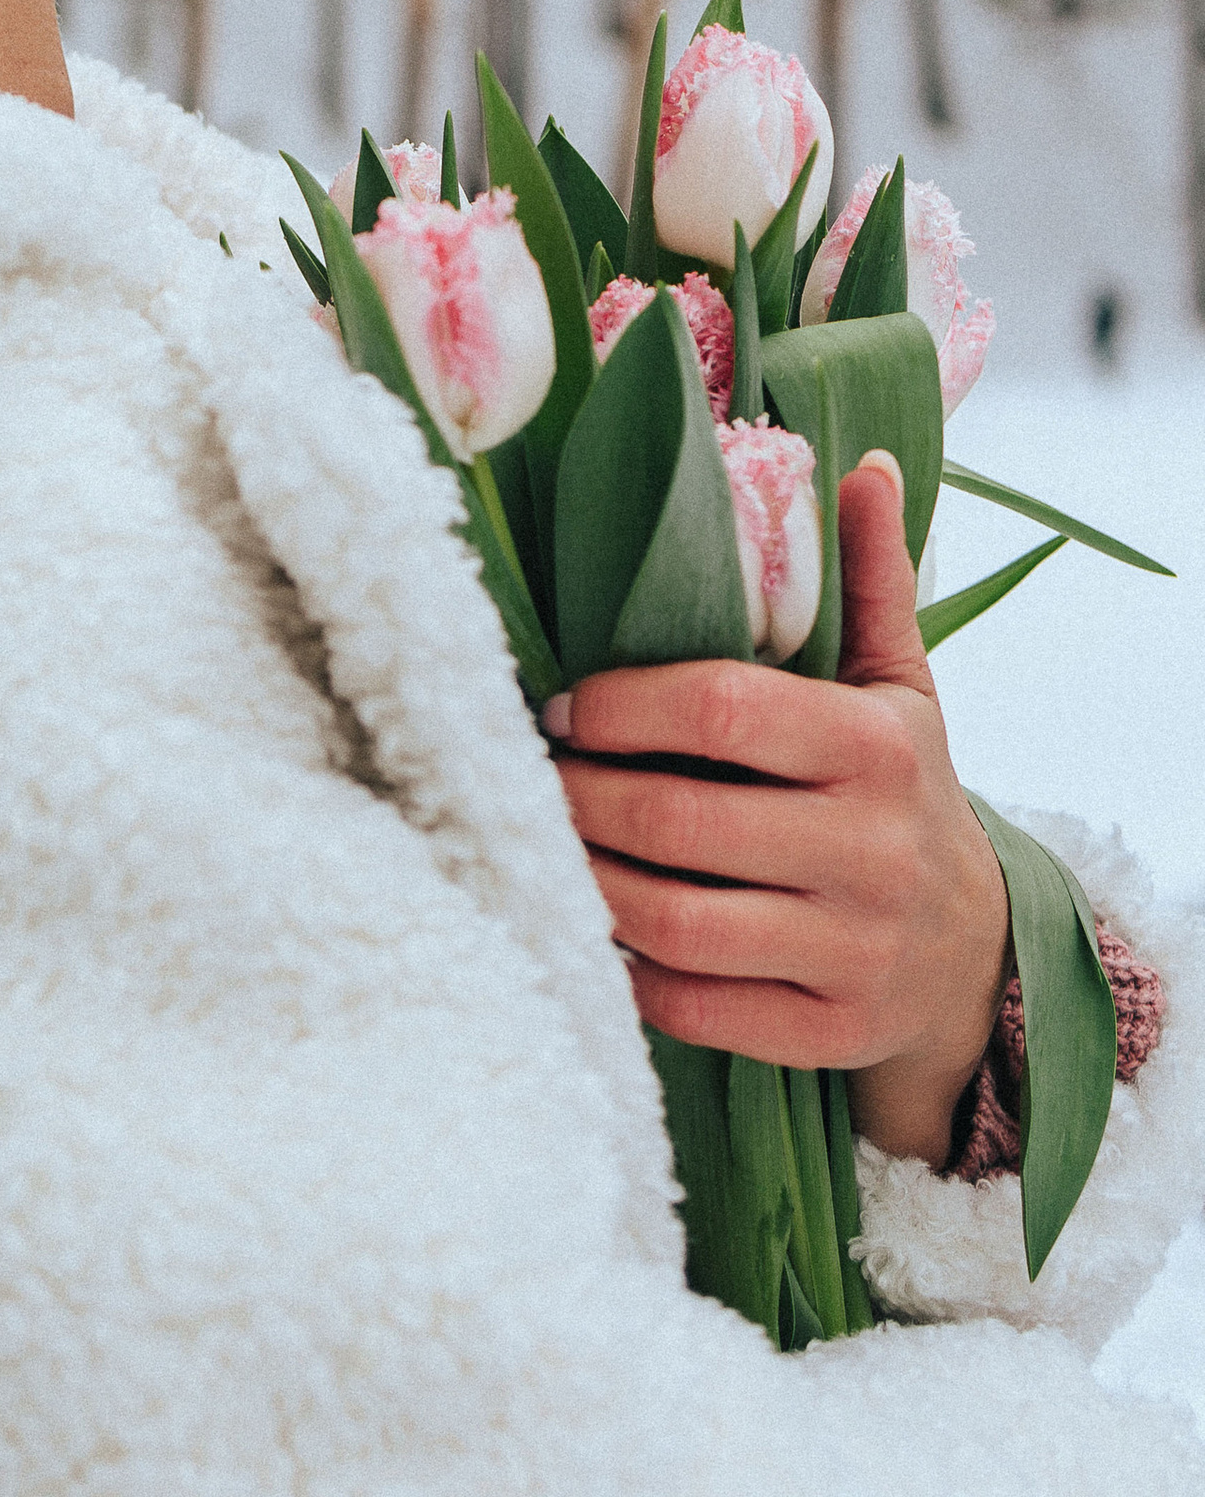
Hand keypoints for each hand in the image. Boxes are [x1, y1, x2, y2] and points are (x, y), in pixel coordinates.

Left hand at [544, 452, 1012, 1167]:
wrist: (973, 956)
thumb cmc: (901, 796)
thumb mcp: (899, 688)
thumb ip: (867, 580)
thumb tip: (854, 463)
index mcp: (878, 747)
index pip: (720, 708)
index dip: (618, 705)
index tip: (558, 705)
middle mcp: (872, 851)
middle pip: (675, 818)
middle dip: (576, 796)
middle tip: (523, 777)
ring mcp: (852, 952)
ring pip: (671, 922)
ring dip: (581, 882)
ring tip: (536, 845)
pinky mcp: (824, 1033)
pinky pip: (690, 1007)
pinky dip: (622, 972)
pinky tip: (588, 929)